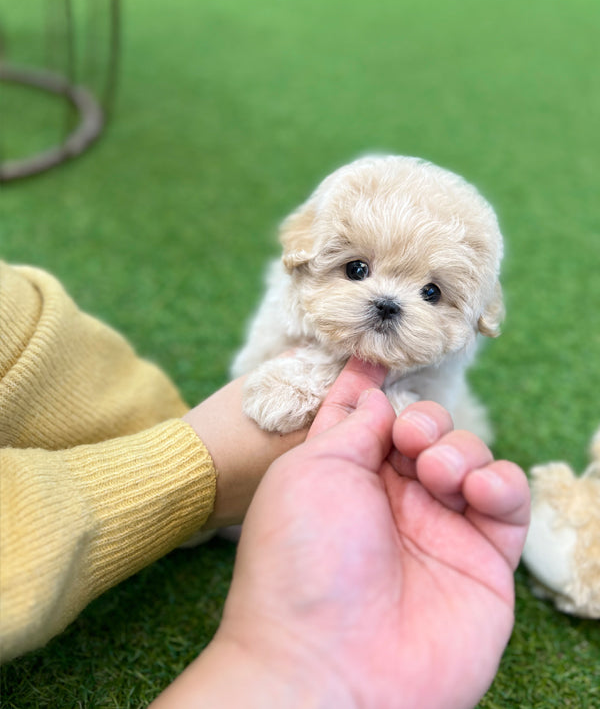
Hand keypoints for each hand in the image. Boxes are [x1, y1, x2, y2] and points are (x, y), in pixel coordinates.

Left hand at [156, 358, 528, 707]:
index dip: (376, 387)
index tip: (380, 356)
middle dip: (424, 420)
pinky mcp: (483, 560)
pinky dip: (500, 482)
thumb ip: (351, 424)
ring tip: (436, 474)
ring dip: (458, 450)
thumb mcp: (311, 470)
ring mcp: (439, 529)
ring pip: (469, 457)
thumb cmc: (303, 560)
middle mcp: (392, 501)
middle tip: (410, 440)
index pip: (370, 419)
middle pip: (426, 431)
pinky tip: (475, 491)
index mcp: (345, 477)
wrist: (330, 665)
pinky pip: (508, 499)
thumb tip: (373, 390)